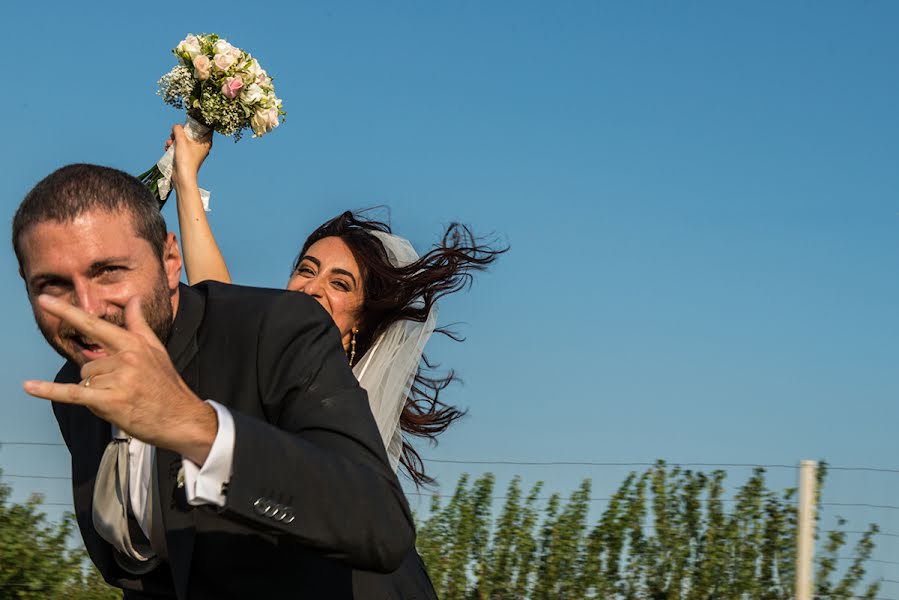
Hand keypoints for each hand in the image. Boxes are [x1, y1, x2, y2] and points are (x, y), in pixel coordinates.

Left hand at [23, 295, 216, 464]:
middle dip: (98, 379)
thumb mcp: (156, 350)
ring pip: (85, 381)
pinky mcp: (109, 400)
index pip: (94, 325)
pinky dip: (49, 391)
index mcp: (133, 344)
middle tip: (125, 389)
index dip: (67, 311)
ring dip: (96, 393)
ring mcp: (117, 379)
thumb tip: (134, 299)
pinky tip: (28, 386)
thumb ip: (139, 324)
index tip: (44, 300)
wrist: (181, 418)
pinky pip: (73, 393)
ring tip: (122, 400)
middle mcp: (125, 359)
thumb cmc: (167, 385)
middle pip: (87, 364)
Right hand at [168, 123, 212, 188]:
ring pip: (183, 140)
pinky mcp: (187, 157)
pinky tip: (167, 148)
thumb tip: (176, 126)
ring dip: (174, 140)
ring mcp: (194, 152)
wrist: (182, 177)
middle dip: (179, 133)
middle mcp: (201, 146)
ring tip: (168, 144)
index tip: (185, 125)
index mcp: (206, 142)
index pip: (203, 127)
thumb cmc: (186, 159)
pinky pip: (180, 147)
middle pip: (190, 133)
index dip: (194, 124)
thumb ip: (178, 130)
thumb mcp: (181, 141)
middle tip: (173, 136)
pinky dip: (174, 147)